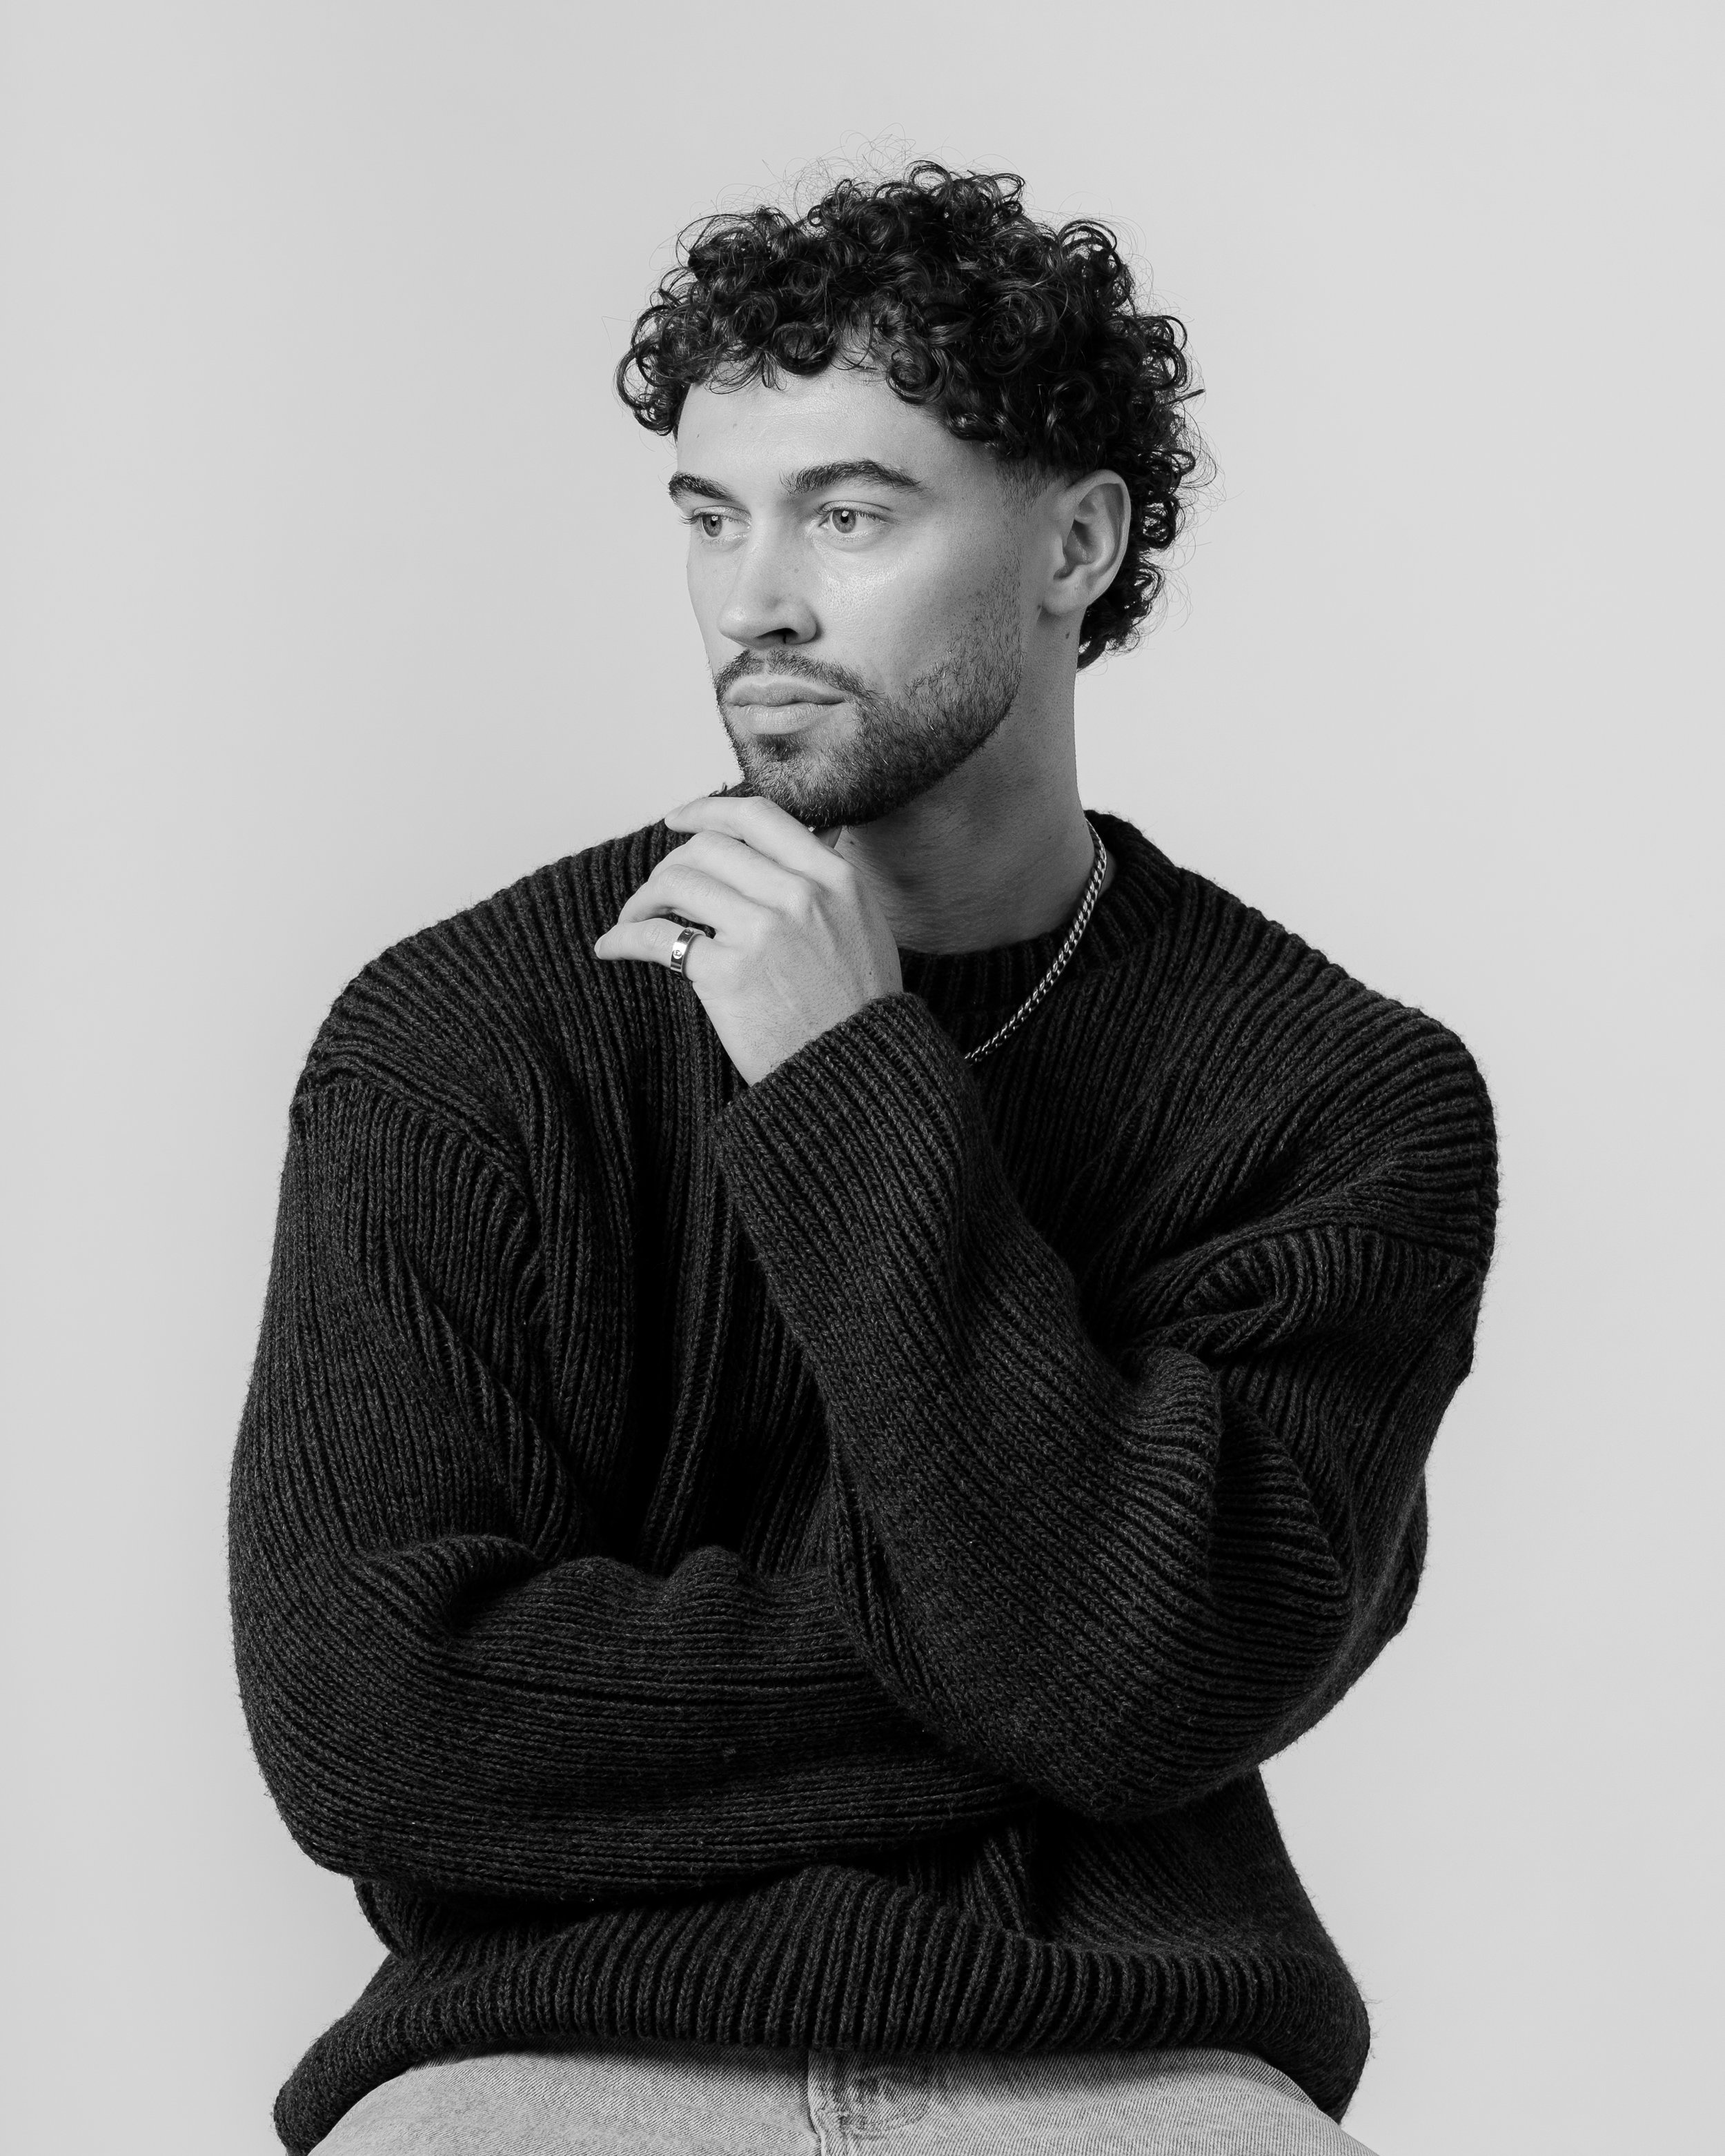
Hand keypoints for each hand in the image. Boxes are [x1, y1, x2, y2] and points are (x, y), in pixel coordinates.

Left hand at [592, 793, 903, 1083]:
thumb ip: (822, 881)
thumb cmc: (857, 1006)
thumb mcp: (862, 924)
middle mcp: (798, 895)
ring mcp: (762, 932)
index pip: (756, 816)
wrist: (856, 1071)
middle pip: (707, 848)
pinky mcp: (727, 973)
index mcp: (832, 877)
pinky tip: (612, 946)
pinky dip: (624, 938)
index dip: (706, 810)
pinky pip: (657, 938)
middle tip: (658, 892)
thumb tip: (784, 841)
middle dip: (671, 864)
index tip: (677, 820)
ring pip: (678, 883)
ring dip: (644, 899)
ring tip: (636, 918)